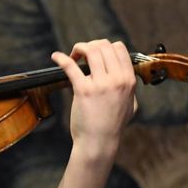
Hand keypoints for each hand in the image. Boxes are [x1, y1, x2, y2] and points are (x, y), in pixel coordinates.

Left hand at [51, 39, 137, 155]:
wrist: (99, 142)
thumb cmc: (113, 126)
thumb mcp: (131, 105)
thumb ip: (130, 88)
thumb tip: (125, 75)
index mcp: (128, 80)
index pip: (119, 48)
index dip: (106, 47)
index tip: (97, 54)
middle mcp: (117, 79)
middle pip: (104, 45)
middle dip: (91, 46)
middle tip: (82, 55)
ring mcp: (100, 84)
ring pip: (91, 50)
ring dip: (79, 48)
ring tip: (73, 56)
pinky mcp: (83, 90)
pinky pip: (70, 66)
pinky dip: (61, 58)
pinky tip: (56, 57)